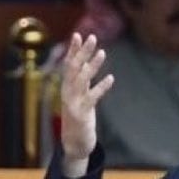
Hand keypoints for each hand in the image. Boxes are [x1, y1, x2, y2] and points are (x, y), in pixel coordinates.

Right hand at [60, 33, 113, 176]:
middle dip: (82, 52)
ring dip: (92, 65)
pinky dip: (101, 87)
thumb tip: (85, 60)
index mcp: (67, 87)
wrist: (74, 144)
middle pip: (73, 68)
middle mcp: (67, 92)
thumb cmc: (79, 117)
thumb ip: (81, 79)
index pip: (69, 64)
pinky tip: (111, 78)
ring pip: (81, 79)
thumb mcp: (79, 96)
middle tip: (92, 37)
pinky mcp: (82, 113)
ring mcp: (73, 103)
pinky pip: (92, 97)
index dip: (74, 50)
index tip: (78, 35)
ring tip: (102, 52)